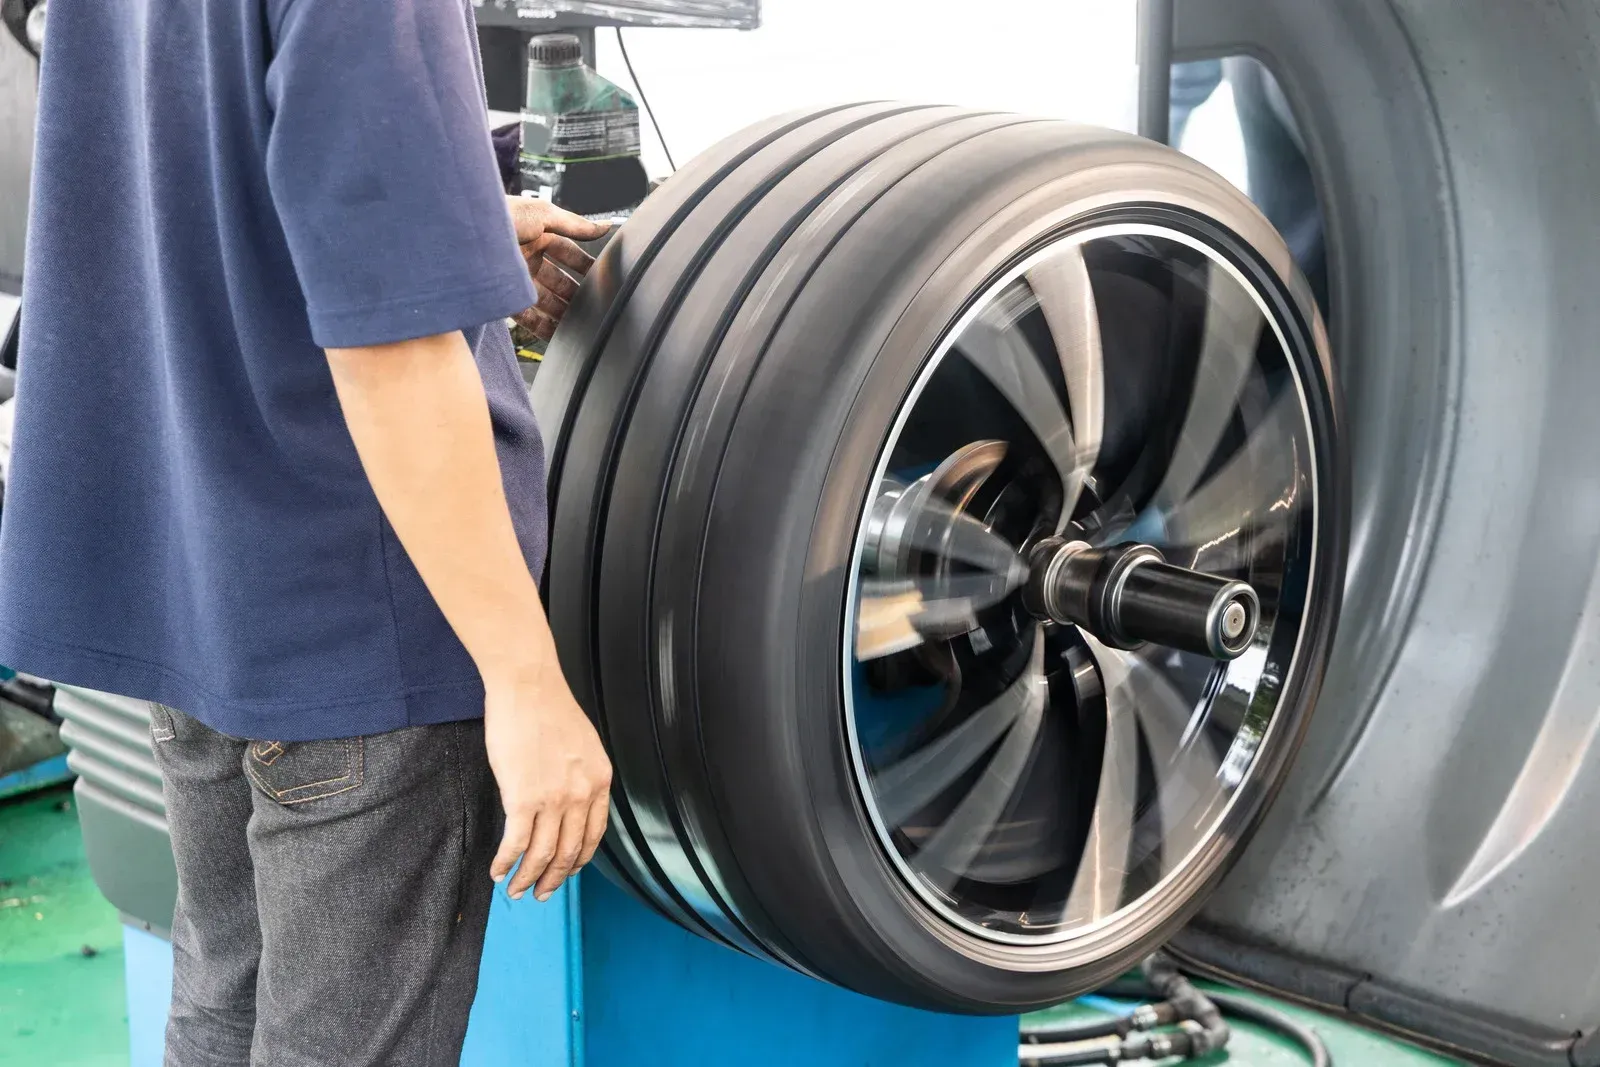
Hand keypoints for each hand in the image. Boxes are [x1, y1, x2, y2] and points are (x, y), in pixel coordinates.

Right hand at [484, 669, 612, 900]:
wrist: (527, 686)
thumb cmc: (548, 708)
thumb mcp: (583, 745)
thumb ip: (581, 776)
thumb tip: (571, 801)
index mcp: (599, 781)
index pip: (593, 836)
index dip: (577, 861)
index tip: (566, 873)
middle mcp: (581, 795)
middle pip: (568, 853)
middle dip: (552, 880)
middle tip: (539, 894)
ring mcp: (553, 799)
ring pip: (541, 856)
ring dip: (527, 879)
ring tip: (515, 889)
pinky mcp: (522, 799)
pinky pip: (515, 844)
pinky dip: (505, 863)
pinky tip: (496, 870)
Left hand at [508, 197, 610, 340]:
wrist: (460, 234)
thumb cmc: (499, 215)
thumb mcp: (543, 214)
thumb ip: (576, 224)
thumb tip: (605, 227)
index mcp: (539, 235)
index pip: (570, 254)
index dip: (587, 266)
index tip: (603, 280)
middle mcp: (528, 256)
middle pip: (560, 281)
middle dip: (577, 295)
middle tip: (594, 307)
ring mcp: (517, 278)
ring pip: (547, 300)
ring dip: (563, 313)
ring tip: (581, 326)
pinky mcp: (505, 296)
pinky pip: (527, 316)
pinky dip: (543, 327)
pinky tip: (558, 335)